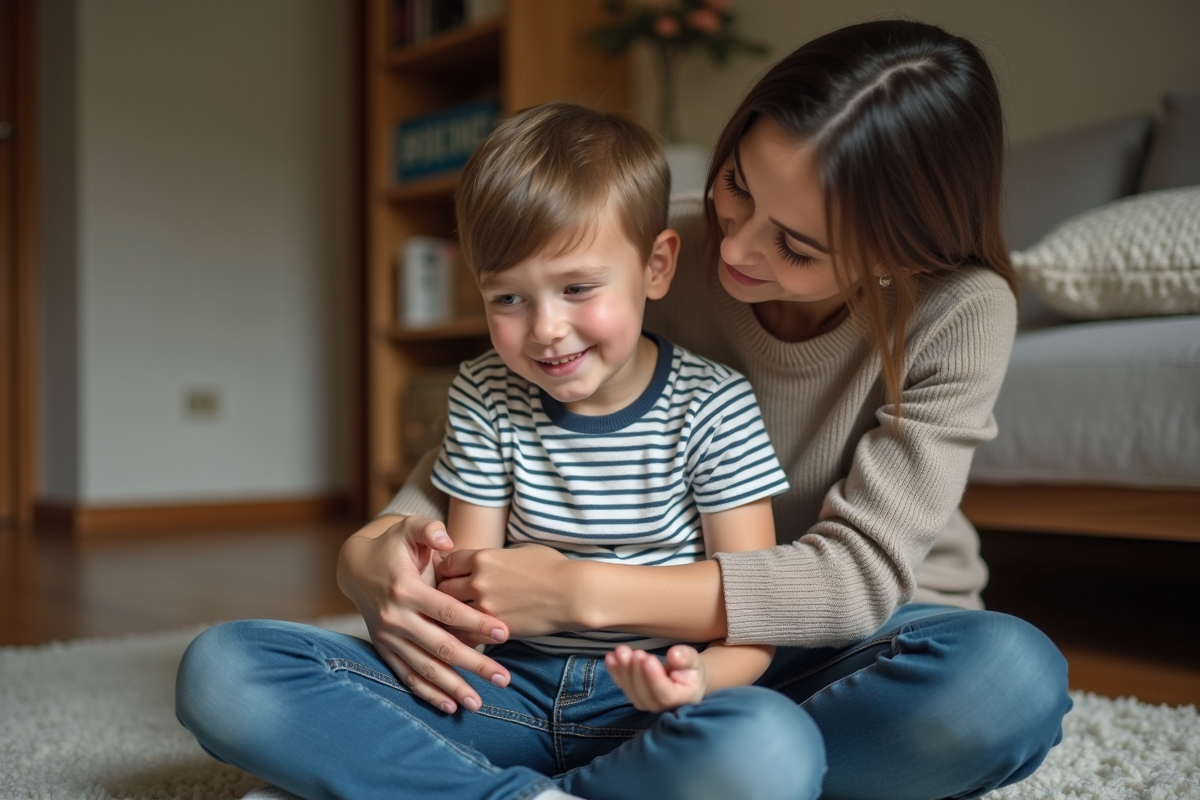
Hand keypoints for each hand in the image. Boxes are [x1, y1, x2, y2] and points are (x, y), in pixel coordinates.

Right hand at [336, 515, 510, 713]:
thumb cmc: (392, 545)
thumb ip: (429, 530)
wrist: (355, 565)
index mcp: (406, 590)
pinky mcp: (384, 649)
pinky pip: (406, 676)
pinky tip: (449, 706)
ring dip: (452, 687)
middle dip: (474, 665)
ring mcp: (388, 637)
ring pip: (424, 668)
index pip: (447, 611)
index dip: (476, 623)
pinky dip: (426, 693)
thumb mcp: (407, 527)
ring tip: (480, 703)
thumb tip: (448, 542)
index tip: (504, 634)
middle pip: (441, 646)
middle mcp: (395, 618)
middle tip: (504, 678)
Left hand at [435, 544, 578, 637]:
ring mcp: (483, 606)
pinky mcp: (492, 629)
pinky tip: (464, 637)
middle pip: (442, 588)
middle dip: (443, 593)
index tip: (449, 576)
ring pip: (449, 614)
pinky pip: (464, 635)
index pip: (447, 563)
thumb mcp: (521, 550)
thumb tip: (484, 560)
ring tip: (452, 619)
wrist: (572, 593)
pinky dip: (461, 636)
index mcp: (482, 557)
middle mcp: (477, 581)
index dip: (446, 570)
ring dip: (449, 617)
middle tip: (447, 599)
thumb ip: (496, 555)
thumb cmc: (552, 568)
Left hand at [604, 644, 708, 711]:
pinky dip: (614, 671)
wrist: (686, 679)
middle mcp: (661, 707)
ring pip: (631, 692)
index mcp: (681, 700)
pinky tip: (610, 657)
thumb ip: (686, 658)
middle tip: (637, 653)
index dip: (655, 679)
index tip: (649, 659)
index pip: (665, 694)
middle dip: (637, 672)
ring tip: (622, 651)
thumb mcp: (694, 661)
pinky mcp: (635, 695)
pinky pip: (622, 685)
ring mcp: (646, 703)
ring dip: (623, 671)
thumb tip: (674, 655)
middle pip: (645, 695)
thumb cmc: (691, 670)